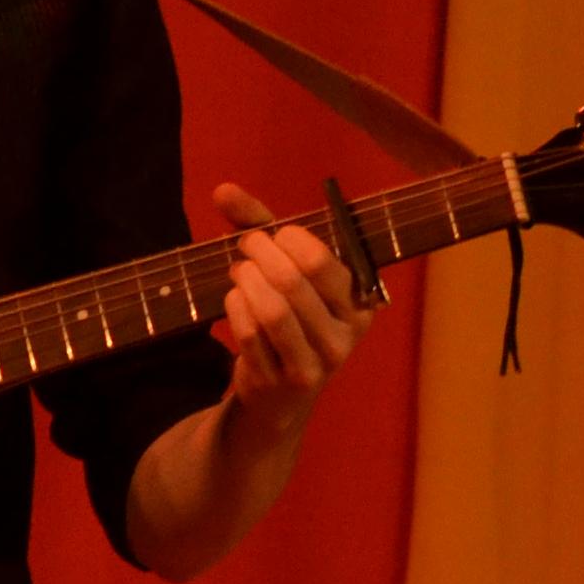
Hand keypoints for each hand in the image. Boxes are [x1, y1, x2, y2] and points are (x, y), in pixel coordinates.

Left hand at [211, 183, 372, 434]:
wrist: (281, 394)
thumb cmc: (293, 317)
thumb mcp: (289, 269)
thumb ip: (260, 225)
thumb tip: (222, 189)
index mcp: (361, 304)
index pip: (323, 262)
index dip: (288, 239)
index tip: (272, 234)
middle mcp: (344, 338)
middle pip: (293, 283)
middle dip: (261, 255)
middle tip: (246, 246)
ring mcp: (313, 365)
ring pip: (272, 310)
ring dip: (246, 281)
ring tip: (238, 271)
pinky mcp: (280, 382)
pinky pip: (250, 335)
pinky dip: (236, 308)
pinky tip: (235, 299)